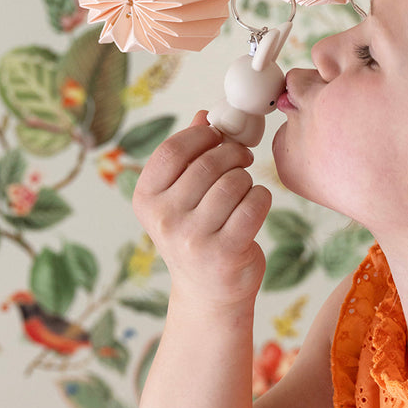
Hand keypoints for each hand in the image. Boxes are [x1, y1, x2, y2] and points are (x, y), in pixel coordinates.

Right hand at [133, 111, 271, 310]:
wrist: (208, 292)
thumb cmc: (197, 232)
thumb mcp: (180, 196)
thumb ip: (188, 155)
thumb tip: (203, 116)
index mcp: (146, 199)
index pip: (172, 151)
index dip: (202, 136)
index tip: (219, 137)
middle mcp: (165, 219)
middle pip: (209, 164)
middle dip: (233, 155)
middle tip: (242, 159)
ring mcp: (193, 238)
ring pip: (235, 182)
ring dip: (247, 179)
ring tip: (243, 190)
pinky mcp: (225, 252)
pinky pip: (254, 203)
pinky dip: (261, 197)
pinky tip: (254, 205)